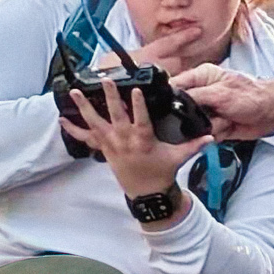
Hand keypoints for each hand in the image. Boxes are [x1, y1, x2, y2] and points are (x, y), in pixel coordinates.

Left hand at [59, 81, 213, 207]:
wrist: (146, 194)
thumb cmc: (161, 172)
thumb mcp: (178, 158)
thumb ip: (194, 145)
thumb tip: (211, 136)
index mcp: (143, 139)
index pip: (141, 118)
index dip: (139, 104)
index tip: (137, 88)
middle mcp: (125, 140)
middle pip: (116, 115)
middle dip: (111, 97)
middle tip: (106, 80)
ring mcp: (111, 144)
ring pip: (95, 123)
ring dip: (84, 107)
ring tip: (75, 92)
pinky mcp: (103, 149)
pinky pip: (85, 138)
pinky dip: (73, 129)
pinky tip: (61, 118)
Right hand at [174, 60, 273, 141]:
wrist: (273, 113)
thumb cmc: (253, 96)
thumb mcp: (220, 94)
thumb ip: (194, 96)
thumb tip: (174, 101)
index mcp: (201, 77)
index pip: (175, 85)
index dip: (171, 97)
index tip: (177, 106)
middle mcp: (202, 93)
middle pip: (182, 109)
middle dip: (197, 116)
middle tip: (214, 113)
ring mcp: (208, 111)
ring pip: (194, 125)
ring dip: (211, 126)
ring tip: (226, 119)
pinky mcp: (215, 125)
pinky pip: (205, 135)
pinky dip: (217, 134)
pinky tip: (229, 126)